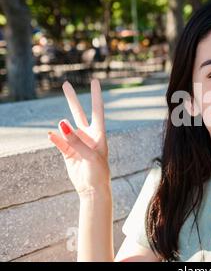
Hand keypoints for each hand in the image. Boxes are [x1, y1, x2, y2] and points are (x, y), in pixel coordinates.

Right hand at [48, 79, 110, 196]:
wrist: (92, 189)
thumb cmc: (98, 172)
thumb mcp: (90, 156)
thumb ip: (76, 141)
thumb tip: (61, 125)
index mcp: (99, 134)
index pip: (97, 110)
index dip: (95, 95)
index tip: (94, 81)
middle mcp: (88, 136)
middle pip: (79, 113)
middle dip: (72, 99)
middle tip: (66, 84)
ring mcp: (77, 143)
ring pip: (66, 128)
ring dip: (63, 126)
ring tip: (61, 125)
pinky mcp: (68, 152)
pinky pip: (59, 142)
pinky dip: (55, 139)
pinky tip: (51, 135)